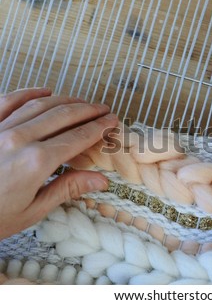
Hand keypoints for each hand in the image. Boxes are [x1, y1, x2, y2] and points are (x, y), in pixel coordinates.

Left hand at [0, 88, 117, 239]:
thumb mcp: (32, 210)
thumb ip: (67, 188)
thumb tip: (100, 180)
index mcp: (36, 161)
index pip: (78, 137)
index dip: (99, 127)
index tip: (112, 121)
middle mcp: (20, 138)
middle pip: (63, 115)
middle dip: (88, 110)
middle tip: (103, 109)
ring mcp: (0, 128)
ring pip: (40, 104)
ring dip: (65, 100)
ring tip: (82, 102)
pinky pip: (9, 100)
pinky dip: (29, 92)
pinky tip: (44, 91)